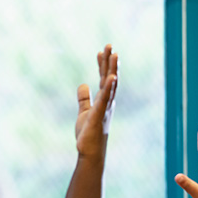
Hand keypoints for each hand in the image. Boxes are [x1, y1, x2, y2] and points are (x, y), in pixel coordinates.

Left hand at [73, 45, 116, 159]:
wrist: (90, 152)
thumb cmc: (89, 133)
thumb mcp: (84, 112)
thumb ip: (84, 98)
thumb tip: (83, 84)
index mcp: (103, 100)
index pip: (104, 79)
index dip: (102, 65)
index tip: (100, 51)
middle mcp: (107, 102)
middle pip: (109, 78)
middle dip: (109, 62)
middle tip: (109, 45)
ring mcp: (105, 108)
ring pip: (110, 85)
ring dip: (112, 70)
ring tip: (114, 54)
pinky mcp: (99, 115)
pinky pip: (105, 99)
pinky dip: (109, 88)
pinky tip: (111, 77)